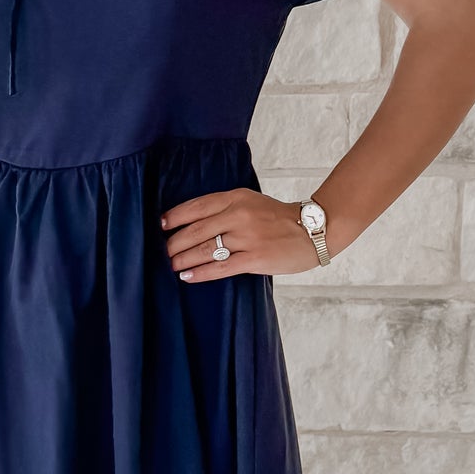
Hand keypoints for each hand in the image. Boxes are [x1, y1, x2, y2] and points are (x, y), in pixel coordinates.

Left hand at [159, 187, 322, 281]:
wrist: (313, 230)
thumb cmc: (278, 218)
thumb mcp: (251, 202)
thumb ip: (226, 208)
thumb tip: (194, 223)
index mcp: (237, 197)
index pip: (197, 206)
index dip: (175, 216)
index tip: (161, 225)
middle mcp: (239, 215)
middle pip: (196, 230)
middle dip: (175, 242)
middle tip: (164, 251)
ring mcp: (247, 237)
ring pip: (204, 249)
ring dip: (182, 259)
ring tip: (171, 265)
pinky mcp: (254, 258)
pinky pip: (220, 267)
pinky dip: (200, 273)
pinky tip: (187, 276)